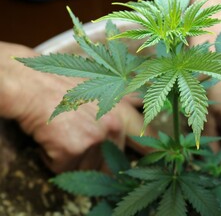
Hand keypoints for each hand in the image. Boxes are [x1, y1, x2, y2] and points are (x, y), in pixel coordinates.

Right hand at [0, 41, 151, 172]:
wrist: (33, 85)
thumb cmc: (63, 85)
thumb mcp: (101, 87)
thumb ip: (122, 100)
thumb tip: (138, 106)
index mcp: (121, 111)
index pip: (145, 136)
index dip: (149, 150)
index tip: (155, 159)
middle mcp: (113, 126)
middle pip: (111, 159)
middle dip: (96, 155)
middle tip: (78, 138)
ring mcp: (94, 138)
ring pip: (87, 166)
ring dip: (73, 158)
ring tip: (62, 134)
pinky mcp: (73, 149)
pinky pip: (65, 168)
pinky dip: (54, 159)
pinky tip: (50, 139)